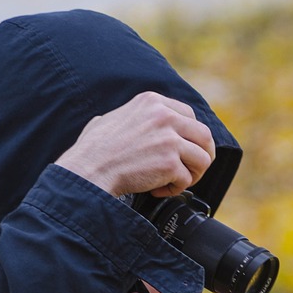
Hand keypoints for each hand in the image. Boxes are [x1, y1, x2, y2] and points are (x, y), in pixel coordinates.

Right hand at [55, 92, 215, 196]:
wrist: (88, 169)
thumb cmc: (94, 149)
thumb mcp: (114, 116)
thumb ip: (135, 116)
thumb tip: (138, 122)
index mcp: (153, 102)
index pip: (190, 115)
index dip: (190, 136)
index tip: (185, 148)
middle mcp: (164, 116)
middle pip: (204, 135)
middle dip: (201, 155)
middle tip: (190, 169)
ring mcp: (169, 139)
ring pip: (203, 158)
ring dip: (192, 174)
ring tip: (173, 181)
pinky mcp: (169, 163)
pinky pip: (186, 180)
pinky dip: (174, 189)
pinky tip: (157, 190)